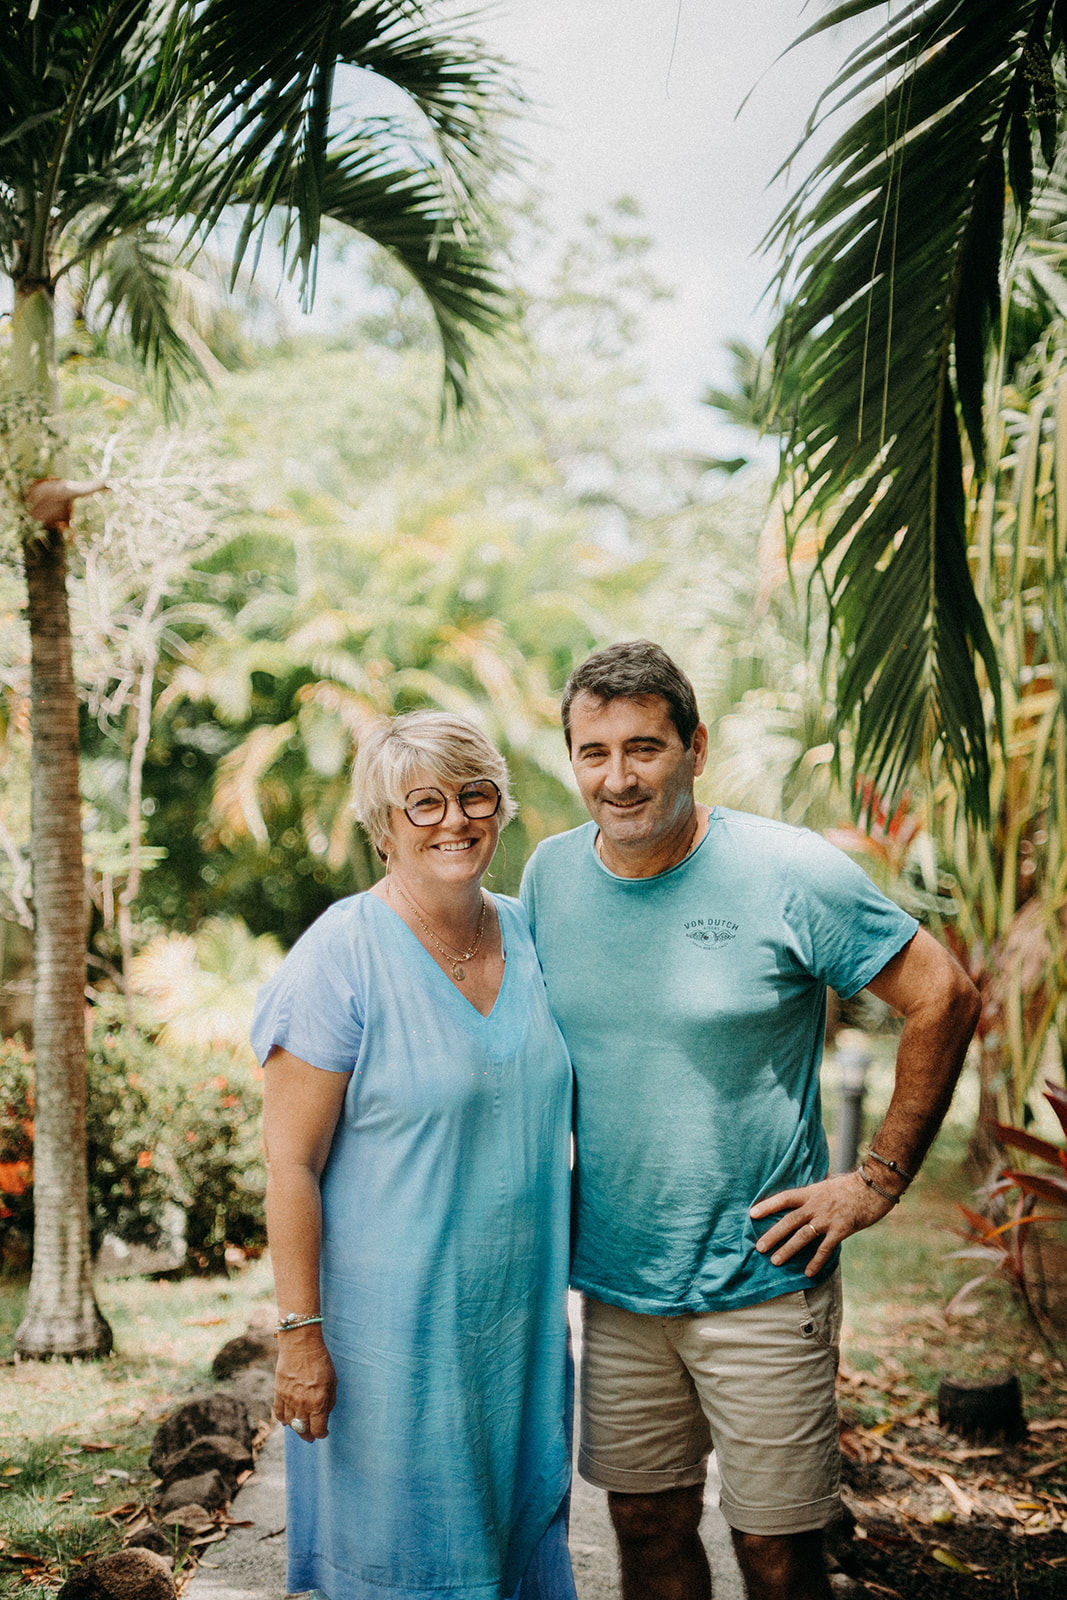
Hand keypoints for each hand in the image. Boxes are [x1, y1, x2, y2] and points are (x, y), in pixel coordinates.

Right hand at [274, 1326, 336, 1441]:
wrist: (300, 1345)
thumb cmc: (320, 1361)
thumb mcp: (332, 1381)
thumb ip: (329, 1401)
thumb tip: (325, 1415)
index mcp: (318, 1402)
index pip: (318, 1429)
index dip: (322, 1434)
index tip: (324, 1433)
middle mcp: (302, 1404)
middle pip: (303, 1430)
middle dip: (308, 1435)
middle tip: (311, 1436)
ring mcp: (288, 1399)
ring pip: (290, 1424)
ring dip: (296, 1428)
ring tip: (301, 1426)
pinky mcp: (278, 1393)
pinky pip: (279, 1413)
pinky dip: (283, 1420)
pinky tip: (288, 1420)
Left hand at [749, 1170, 897, 1277]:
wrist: (874, 1187)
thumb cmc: (851, 1186)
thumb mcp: (828, 1185)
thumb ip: (814, 1195)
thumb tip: (803, 1201)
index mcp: (811, 1192)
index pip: (784, 1198)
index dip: (768, 1205)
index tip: (752, 1214)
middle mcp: (816, 1205)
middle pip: (789, 1221)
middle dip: (773, 1235)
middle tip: (759, 1247)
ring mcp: (828, 1218)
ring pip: (803, 1236)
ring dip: (788, 1250)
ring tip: (775, 1261)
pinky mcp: (842, 1229)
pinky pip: (825, 1248)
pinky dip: (816, 1261)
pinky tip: (807, 1272)